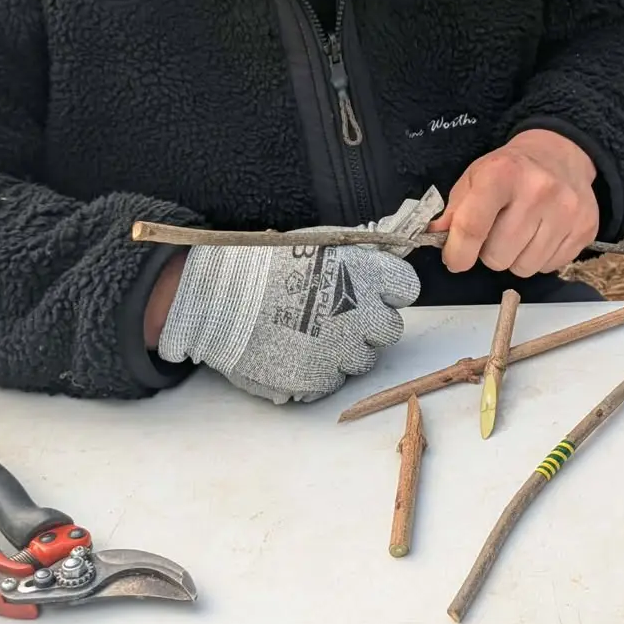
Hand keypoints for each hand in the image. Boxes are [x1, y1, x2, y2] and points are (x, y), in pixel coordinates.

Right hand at [156, 189, 442, 403]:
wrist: (217, 295)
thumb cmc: (262, 262)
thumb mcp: (318, 243)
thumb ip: (357, 257)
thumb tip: (382, 255)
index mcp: (367, 274)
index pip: (406, 287)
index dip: (390, 291)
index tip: (375, 292)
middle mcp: (364, 314)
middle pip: (389, 329)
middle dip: (368, 325)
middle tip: (336, 316)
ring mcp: (343, 350)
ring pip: (363, 360)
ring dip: (343, 350)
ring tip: (308, 334)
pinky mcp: (319, 379)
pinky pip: (333, 380)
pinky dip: (318, 371)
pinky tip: (294, 351)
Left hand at [429, 129, 598, 276]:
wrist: (560, 154)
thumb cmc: (510, 170)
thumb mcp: (475, 178)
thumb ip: (453, 211)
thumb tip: (436, 238)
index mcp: (502, 174)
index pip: (472, 227)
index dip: (457, 253)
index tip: (455, 259)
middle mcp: (538, 190)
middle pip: (498, 257)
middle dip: (490, 252)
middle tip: (495, 233)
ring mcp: (566, 211)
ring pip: (524, 268)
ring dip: (515, 257)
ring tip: (519, 233)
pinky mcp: (585, 228)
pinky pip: (549, 267)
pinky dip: (539, 258)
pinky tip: (540, 234)